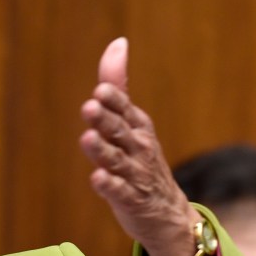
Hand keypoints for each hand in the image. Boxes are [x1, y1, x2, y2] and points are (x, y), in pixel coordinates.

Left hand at [79, 38, 208, 255]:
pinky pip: (118, 191)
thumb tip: (118, 42)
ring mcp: (134, 173)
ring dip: (102, 150)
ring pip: (116, 159)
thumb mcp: (132, 122)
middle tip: (90, 106)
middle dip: (105, 119)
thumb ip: (118, 85)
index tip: (100, 90)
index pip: (123, 108)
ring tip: (88, 138)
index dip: (112, 100)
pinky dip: (108, 185)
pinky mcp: (129, 199)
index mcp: (137, 126)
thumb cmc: (141, 160)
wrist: (167, 212)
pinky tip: (97, 178)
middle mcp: (138, 147)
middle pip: (118, 130)